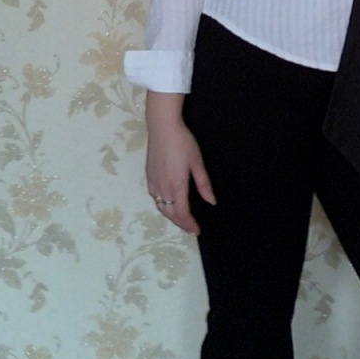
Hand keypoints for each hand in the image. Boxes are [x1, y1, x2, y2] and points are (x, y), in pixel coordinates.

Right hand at [145, 92, 215, 234]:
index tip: (197, 231)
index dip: (189, 225)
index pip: (182, 213)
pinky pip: (155, 198)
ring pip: (161, 207)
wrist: (162, 127)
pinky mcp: (148, 177)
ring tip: (181, 219)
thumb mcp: (197, 162)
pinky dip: (162, 206)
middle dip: (180, 223)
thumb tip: (211, 201)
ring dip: (171, 216)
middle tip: (190, 228)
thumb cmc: (182, 142)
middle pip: (170, 213)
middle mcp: (162, 188)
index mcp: (176, 186)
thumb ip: (203, 184)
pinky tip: (168, 204)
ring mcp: (153, 183)